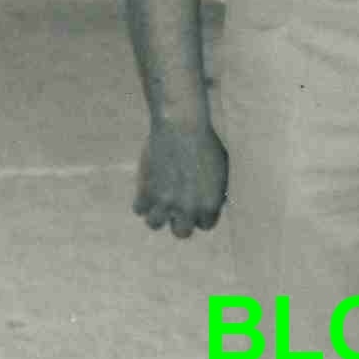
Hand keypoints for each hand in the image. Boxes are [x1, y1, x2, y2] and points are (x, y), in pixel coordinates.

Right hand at [133, 116, 226, 236]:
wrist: (181, 126)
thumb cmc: (204, 141)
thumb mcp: (220, 168)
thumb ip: (214, 191)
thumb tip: (211, 205)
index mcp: (210, 205)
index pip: (205, 225)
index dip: (199, 213)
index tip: (193, 202)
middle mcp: (188, 208)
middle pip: (181, 232)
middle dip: (178, 221)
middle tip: (174, 207)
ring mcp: (165, 202)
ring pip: (155, 224)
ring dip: (156, 213)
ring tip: (157, 200)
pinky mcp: (146, 191)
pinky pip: (139, 209)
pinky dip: (141, 201)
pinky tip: (147, 188)